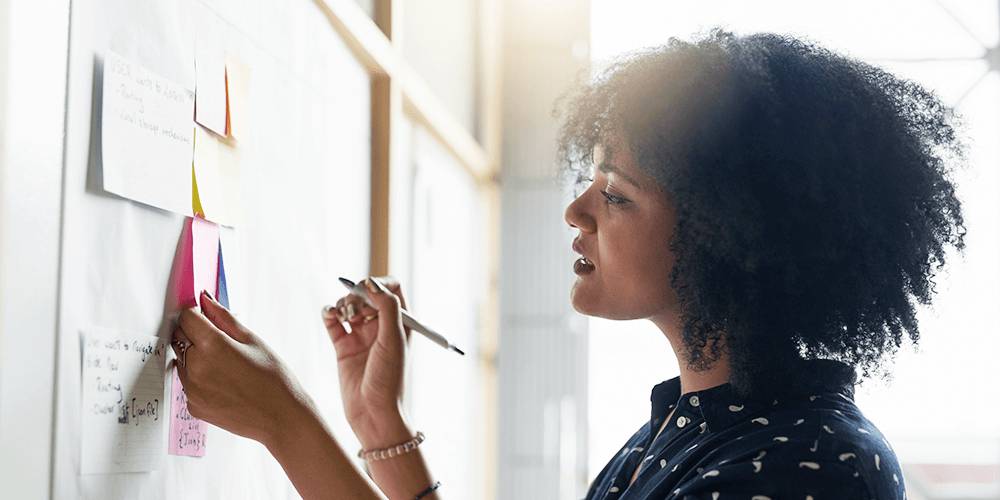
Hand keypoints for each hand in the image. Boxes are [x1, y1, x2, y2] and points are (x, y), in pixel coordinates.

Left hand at [172, 290, 312, 447]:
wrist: (281, 417)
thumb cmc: (273, 378)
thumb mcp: (252, 340)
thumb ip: (224, 317)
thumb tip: (205, 299)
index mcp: (211, 346)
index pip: (186, 317)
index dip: (197, 314)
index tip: (207, 317)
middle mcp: (195, 367)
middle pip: (180, 338)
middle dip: (194, 334)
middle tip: (220, 342)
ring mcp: (191, 389)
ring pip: (181, 361)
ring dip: (195, 357)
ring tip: (225, 366)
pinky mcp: (192, 406)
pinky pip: (187, 383)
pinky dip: (199, 378)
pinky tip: (223, 383)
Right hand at [322, 276, 412, 447]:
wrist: (374, 414)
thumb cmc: (390, 380)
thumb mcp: (394, 340)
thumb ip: (386, 308)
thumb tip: (372, 282)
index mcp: (400, 323)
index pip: (390, 288)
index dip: (377, 284)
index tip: (366, 291)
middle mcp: (381, 327)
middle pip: (367, 294)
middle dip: (357, 294)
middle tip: (353, 309)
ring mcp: (361, 336)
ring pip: (348, 306)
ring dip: (342, 303)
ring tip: (343, 316)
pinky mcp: (343, 347)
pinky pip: (333, 322)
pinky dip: (329, 313)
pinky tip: (329, 315)